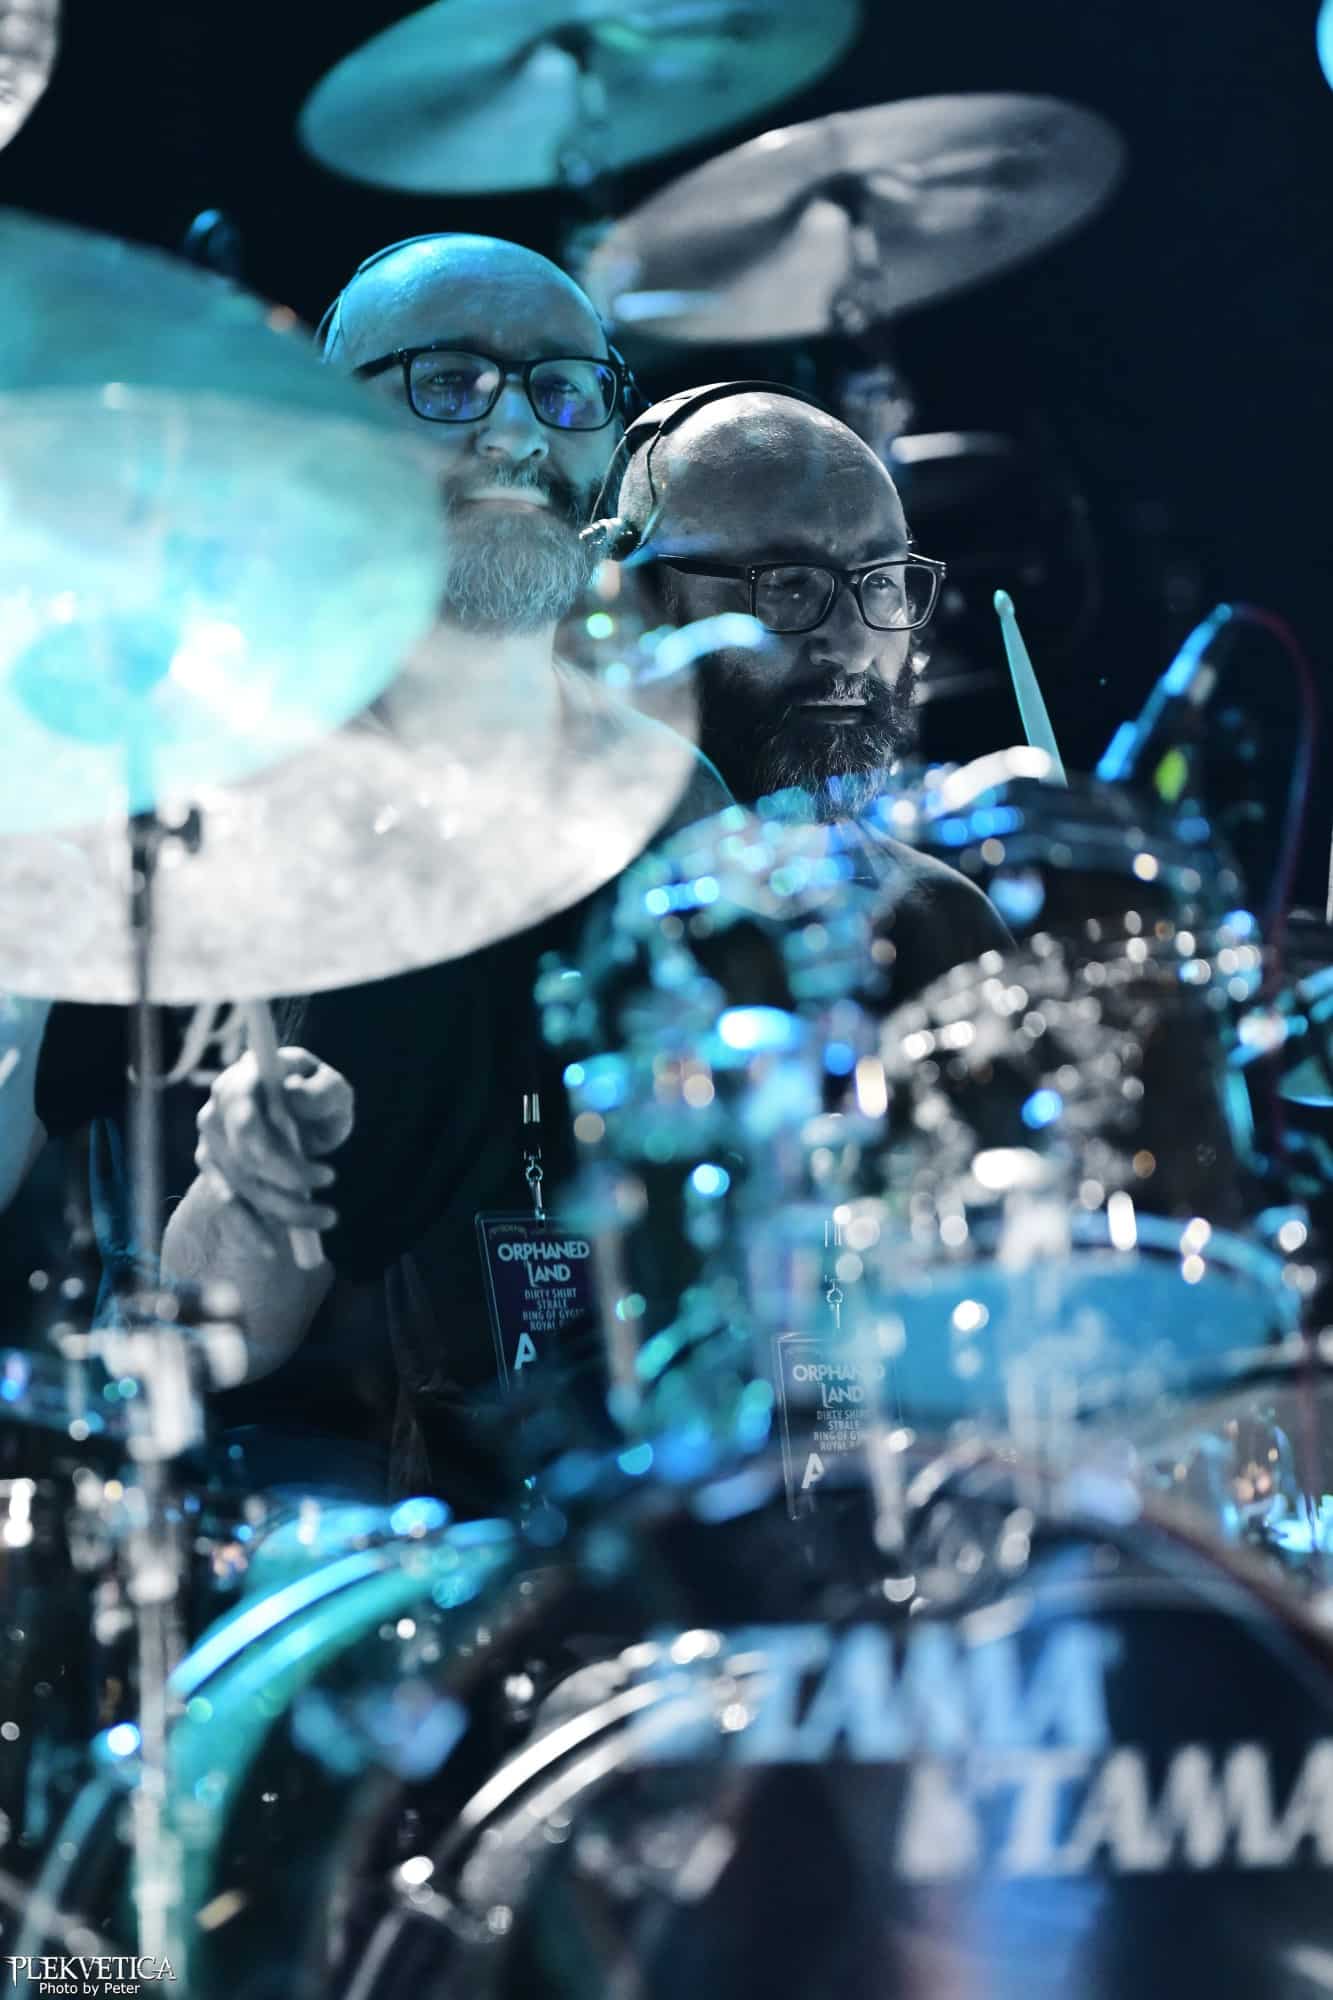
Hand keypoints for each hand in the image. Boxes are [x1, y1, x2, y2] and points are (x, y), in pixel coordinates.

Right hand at [194, 1047, 353, 1239]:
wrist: (303, 1117)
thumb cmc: (318, 1098)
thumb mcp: (333, 1088)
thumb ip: (321, 1089)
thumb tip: (293, 1093)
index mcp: (243, 1080)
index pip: (244, 1119)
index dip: (277, 1153)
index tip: (327, 1176)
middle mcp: (217, 1111)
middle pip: (245, 1159)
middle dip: (291, 1186)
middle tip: (333, 1199)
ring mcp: (210, 1143)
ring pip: (243, 1187)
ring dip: (285, 1211)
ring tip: (327, 1218)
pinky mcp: (213, 1173)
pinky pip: (227, 1207)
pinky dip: (249, 1230)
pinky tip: (271, 1248)